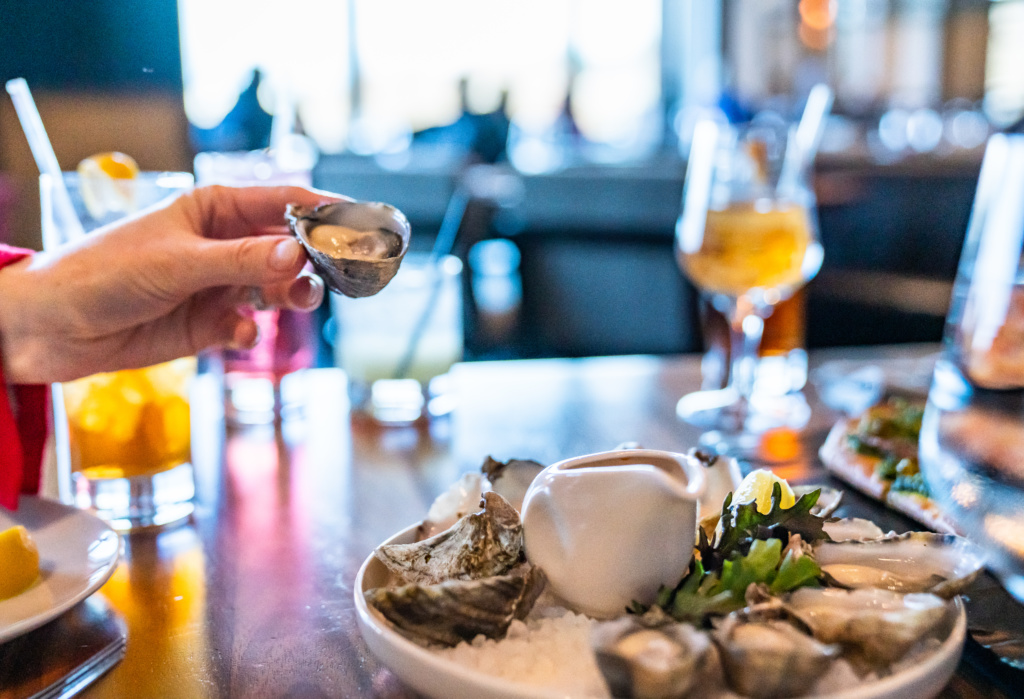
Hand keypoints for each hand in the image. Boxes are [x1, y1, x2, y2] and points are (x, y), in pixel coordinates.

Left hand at [0, 185, 342, 383]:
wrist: (51, 329)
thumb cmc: (101, 273)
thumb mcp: (176, 262)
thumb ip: (241, 260)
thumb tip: (298, 252)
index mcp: (213, 210)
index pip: (282, 203)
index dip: (325, 211)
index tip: (363, 223)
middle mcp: (223, 245)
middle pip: (288, 248)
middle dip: (316, 260)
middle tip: (341, 274)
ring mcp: (219, 286)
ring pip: (277, 288)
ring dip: (292, 296)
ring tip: (299, 301)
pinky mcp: (210, 325)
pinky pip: (250, 327)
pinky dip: (252, 333)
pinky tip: (239, 335)